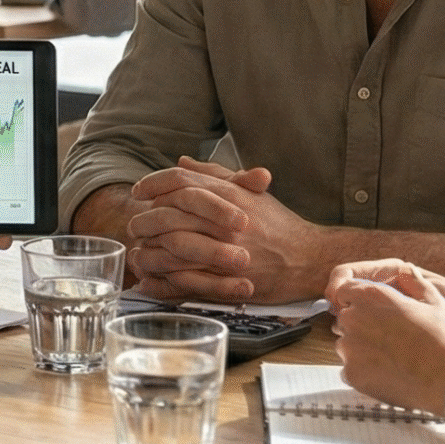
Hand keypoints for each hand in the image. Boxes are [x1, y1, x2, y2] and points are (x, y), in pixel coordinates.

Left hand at [122, 157, 329, 302]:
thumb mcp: (250, 192)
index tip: (139, 191)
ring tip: (140, 251)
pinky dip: (162, 279)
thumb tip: (181, 162)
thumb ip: (213, 174)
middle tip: (136, 224)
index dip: (153, 184)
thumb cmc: (280, 225)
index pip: (180, 181)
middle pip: (169, 214)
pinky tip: (152, 278)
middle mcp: (225, 219)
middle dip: (145, 220)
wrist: (308, 259)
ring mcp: (225, 251)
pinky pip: (184, 279)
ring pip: (171, 247)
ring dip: (150, 250)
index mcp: (230, 193)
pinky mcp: (226, 280)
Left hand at [329, 261, 444, 415]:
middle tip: (388, 337)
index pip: (344, 290)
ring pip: (346, 344)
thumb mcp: (434, 301)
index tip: (372, 310)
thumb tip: (406, 269)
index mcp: (371, 296)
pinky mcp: (352, 373)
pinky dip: (363, 371)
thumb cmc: (443, 338)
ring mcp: (350, 348)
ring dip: (361, 348)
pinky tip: (387, 372)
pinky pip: (349, 369)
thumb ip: (414, 281)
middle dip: (361, 324)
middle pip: (345, 318)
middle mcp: (354, 318)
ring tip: (391, 357)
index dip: (357, 299)